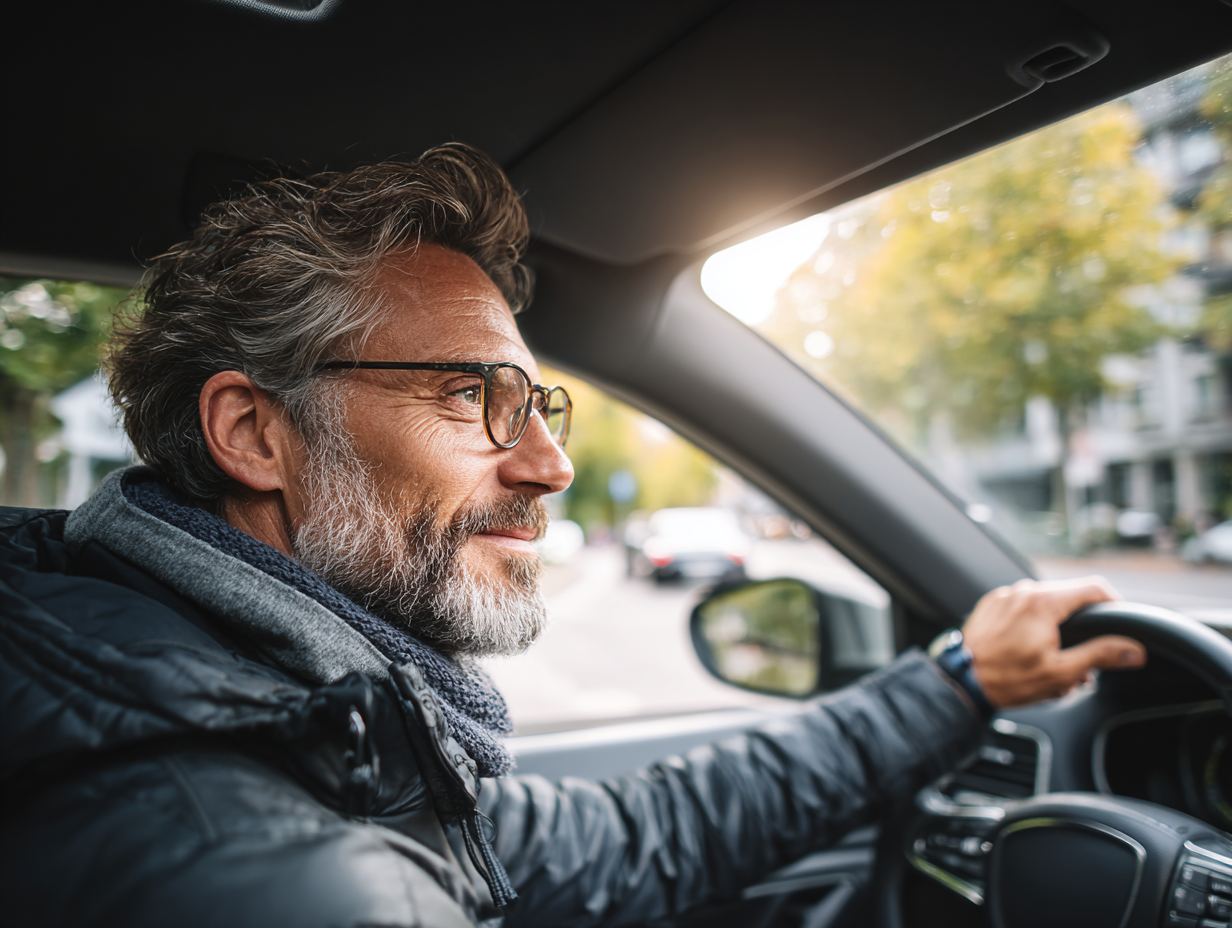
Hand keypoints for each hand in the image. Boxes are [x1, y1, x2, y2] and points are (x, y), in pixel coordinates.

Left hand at [962, 577, 1146, 708]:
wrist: (961, 682)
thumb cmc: (1007, 679)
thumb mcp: (1061, 672)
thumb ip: (1100, 656)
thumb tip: (1133, 650)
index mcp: (1043, 602)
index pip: (1094, 588)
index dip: (1115, 604)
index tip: (1121, 622)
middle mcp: (1023, 591)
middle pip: (1069, 596)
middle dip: (1084, 625)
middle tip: (1086, 655)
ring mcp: (1005, 596)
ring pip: (1045, 603)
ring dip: (1059, 627)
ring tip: (1057, 659)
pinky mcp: (992, 605)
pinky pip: (1023, 607)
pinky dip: (1035, 624)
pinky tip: (1033, 650)